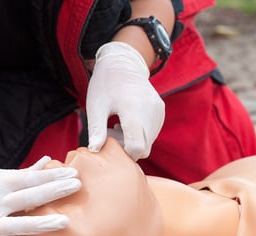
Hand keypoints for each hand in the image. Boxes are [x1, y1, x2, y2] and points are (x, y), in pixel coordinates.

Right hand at [0, 157, 80, 235]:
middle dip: (53, 192)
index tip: (73, 175)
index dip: (52, 177)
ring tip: (65, 221)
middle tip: (76, 188)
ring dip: (41, 223)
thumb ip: (22, 174)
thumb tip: (47, 162)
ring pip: (17, 225)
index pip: (30, 179)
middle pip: (27, 198)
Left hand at [86, 41, 164, 160]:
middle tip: (110, 132)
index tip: (110, 141)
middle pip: (144, 148)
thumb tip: (95, 150)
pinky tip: (126, 122)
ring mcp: (158, 111)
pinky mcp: (161, 111)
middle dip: (127, 147)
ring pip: (149, 142)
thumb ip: (96, 130)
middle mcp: (151, 110)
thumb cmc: (105, 84)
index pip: (137, 147)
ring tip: (117, 125)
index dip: (123, 152)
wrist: (122, 63)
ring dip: (133, 141)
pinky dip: (140, 134)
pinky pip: (152, 133)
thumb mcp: (95, 106)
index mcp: (133, 108)